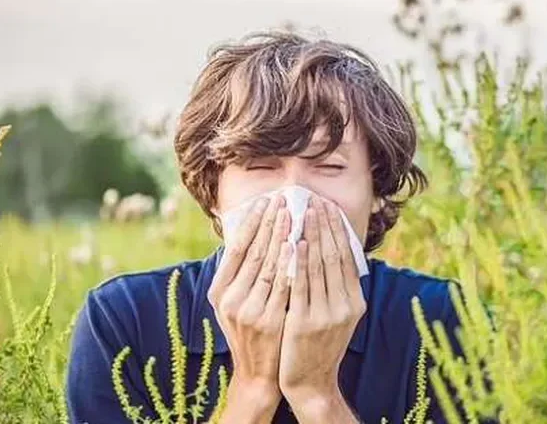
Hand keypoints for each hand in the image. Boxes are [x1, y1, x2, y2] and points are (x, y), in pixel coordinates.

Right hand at [207, 195, 293, 419]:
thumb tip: (251, 233)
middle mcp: (230, 300)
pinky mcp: (270, 321)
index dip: (251, 223)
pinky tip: (299, 245)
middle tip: (282, 199)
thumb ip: (241, 273)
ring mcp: (249, 311)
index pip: (236, 248)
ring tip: (293, 214)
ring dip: (282, 237)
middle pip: (253, 252)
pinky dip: (291, 264)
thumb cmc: (252, 331)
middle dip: (269, 223)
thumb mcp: (236, 303)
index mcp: (219, 292)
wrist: (259, 374)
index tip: (265, 201)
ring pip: (269, 265)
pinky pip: (283, 285)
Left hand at [278, 195, 366, 417]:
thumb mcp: (338, 316)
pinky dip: (299, 261)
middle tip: (316, 200)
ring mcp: (326, 314)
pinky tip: (294, 242)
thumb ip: (337, 288)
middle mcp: (345, 306)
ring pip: (319, 266)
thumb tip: (333, 252)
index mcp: (355, 302)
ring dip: (311, 235)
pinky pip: (301, 284)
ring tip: (303, 212)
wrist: (310, 382)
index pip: (347, 257)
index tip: (329, 207)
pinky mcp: (305, 322)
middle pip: (335, 256)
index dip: (338, 230)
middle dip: (325, 225)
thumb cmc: (319, 344)